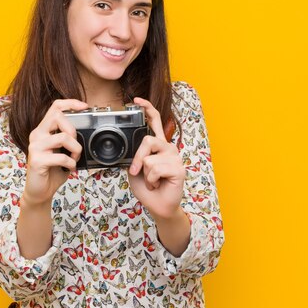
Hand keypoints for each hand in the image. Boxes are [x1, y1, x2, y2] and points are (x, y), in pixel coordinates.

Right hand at [22, 99, 87, 207]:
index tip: (85, 107)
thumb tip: (85, 130)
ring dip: (76, 149)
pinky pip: (61, 157)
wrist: (39, 191)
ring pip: (63, 137)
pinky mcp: (37, 161)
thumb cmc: (52, 170)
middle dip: (73, 129)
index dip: (71, 103)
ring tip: (74, 158)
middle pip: (58, 116)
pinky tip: (70, 168)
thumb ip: (67, 138)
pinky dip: (71, 163)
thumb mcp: (61, 150)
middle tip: (76, 144)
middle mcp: (37, 135)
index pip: (55, 107)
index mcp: (43, 130)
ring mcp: (36, 147)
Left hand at [127, 97, 185, 221]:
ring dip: (145, 175)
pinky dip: (151, 181)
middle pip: (147, 140)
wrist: (158, 206)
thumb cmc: (148, 187)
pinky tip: (159, 184)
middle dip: (138, 159)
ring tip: (153, 181)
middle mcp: (168, 147)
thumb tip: (128, 148)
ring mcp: (175, 157)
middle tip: (137, 172)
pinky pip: (155, 170)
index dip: (147, 109)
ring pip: (149, 159)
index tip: (137, 101)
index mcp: (158, 145)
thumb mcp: (135, 168)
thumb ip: (134, 155)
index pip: (155, 121)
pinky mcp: (179, 168)